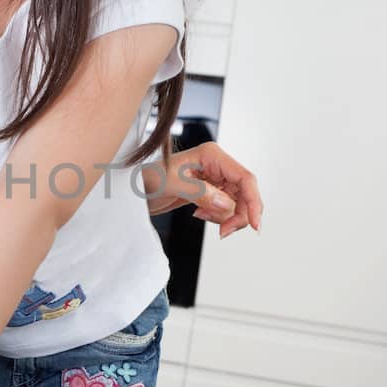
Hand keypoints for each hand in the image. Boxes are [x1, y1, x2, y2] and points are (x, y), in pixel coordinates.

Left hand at [144, 141, 262, 238]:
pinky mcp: (209, 192)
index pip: (245, 178)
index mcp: (212, 155)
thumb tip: (227, 204)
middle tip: (224, 231)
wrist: (132, 191)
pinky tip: (200, 214)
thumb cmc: (145, 180)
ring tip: (202, 215)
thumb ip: (202, 193)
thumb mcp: (172, 185)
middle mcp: (216, 165)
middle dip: (238, 214)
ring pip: (237, 203)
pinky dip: (218, 217)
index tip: (254, 224)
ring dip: (225, 217)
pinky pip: (225, 208)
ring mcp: (214, 179)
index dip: (253, 201)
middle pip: (245, 193)